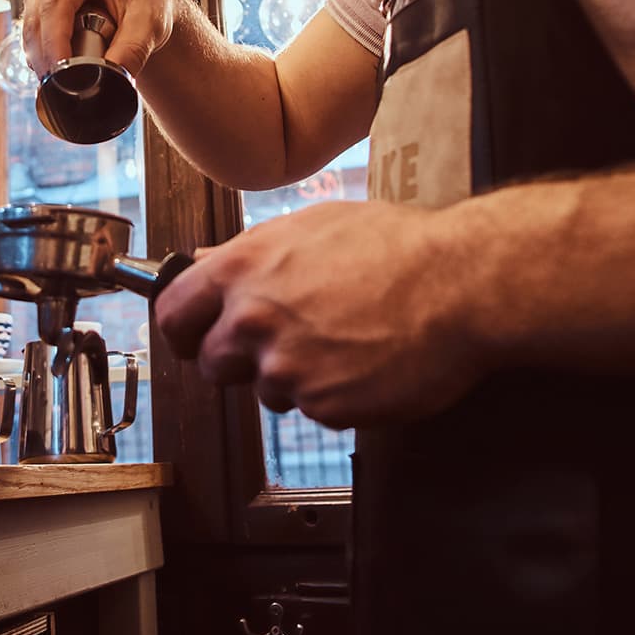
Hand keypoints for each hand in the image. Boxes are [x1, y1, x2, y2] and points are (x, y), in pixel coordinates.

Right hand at [22, 0, 177, 78]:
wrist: (144, 11)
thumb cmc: (147, 7)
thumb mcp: (149, 26)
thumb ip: (132, 50)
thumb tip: (110, 77)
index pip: (55, 3)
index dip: (54, 41)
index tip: (61, 73)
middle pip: (37, 20)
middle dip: (47, 57)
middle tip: (63, 88)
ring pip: (30, 33)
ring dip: (44, 61)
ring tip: (66, 84)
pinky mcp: (38, 10)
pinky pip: (32, 40)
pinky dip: (44, 60)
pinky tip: (59, 75)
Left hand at [156, 201, 487, 428]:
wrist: (460, 285)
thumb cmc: (398, 248)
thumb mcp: (313, 226)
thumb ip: (251, 250)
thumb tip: (207, 261)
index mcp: (245, 269)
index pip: (174, 314)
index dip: (184, 329)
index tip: (195, 335)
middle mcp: (255, 321)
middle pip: (212, 362)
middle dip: (239, 359)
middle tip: (282, 343)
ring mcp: (288, 368)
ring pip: (265, 390)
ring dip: (292, 377)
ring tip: (340, 342)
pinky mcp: (323, 406)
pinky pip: (312, 409)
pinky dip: (332, 394)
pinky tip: (363, 362)